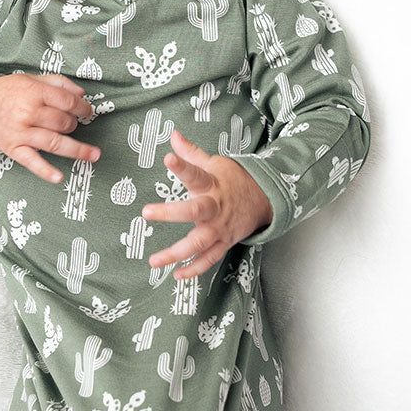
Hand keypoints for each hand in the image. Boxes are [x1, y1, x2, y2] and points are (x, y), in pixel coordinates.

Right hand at [0, 74, 99, 182]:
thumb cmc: (8, 91)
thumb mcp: (32, 79)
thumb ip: (58, 83)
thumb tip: (82, 94)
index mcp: (33, 93)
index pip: (67, 102)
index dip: (83, 108)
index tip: (88, 111)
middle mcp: (27, 113)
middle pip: (63, 123)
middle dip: (73, 124)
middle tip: (71, 123)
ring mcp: (20, 133)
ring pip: (55, 143)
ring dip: (77, 150)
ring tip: (94, 154)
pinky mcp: (14, 149)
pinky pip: (32, 162)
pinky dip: (46, 171)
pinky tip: (59, 178)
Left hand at [142, 130, 272, 279]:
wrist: (264, 199)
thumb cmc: (232, 179)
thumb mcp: (214, 163)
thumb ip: (191, 153)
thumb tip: (172, 134)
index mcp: (211, 183)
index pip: (195, 172)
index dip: (182, 165)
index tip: (168, 157)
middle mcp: (215, 207)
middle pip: (195, 211)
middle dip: (172, 213)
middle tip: (146, 212)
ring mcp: (220, 228)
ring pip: (199, 243)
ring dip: (176, 254)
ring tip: (154, 260)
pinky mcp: (224, 243)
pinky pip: (209, 259)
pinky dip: (194, 270)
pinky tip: (176, 276)